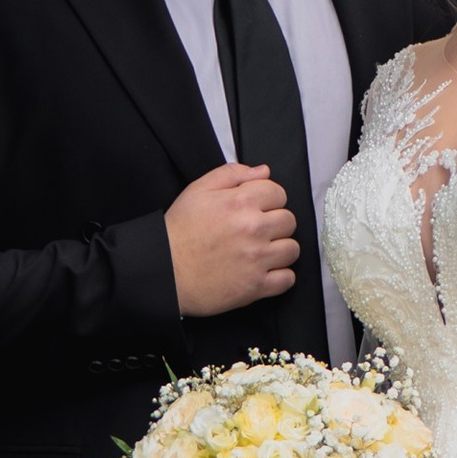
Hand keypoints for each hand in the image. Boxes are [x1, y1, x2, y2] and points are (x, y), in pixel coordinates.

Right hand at [167, 161, 297, 317]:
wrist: (164, 271)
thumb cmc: (178, 233)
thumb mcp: (197, 191)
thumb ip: (231, 174)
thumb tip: (262, 172)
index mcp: (240, 202)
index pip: (278, 193)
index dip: (268, 199)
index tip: (259, 208)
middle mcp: (252, 229)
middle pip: (288, 220)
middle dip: (275, 223)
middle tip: (258, 230)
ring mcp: (256, 259)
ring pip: (292, 249)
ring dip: (280, 249)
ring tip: (261, 251)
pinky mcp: (256, 286)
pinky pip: (287, 279)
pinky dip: (280, 277)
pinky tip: (264, 271)